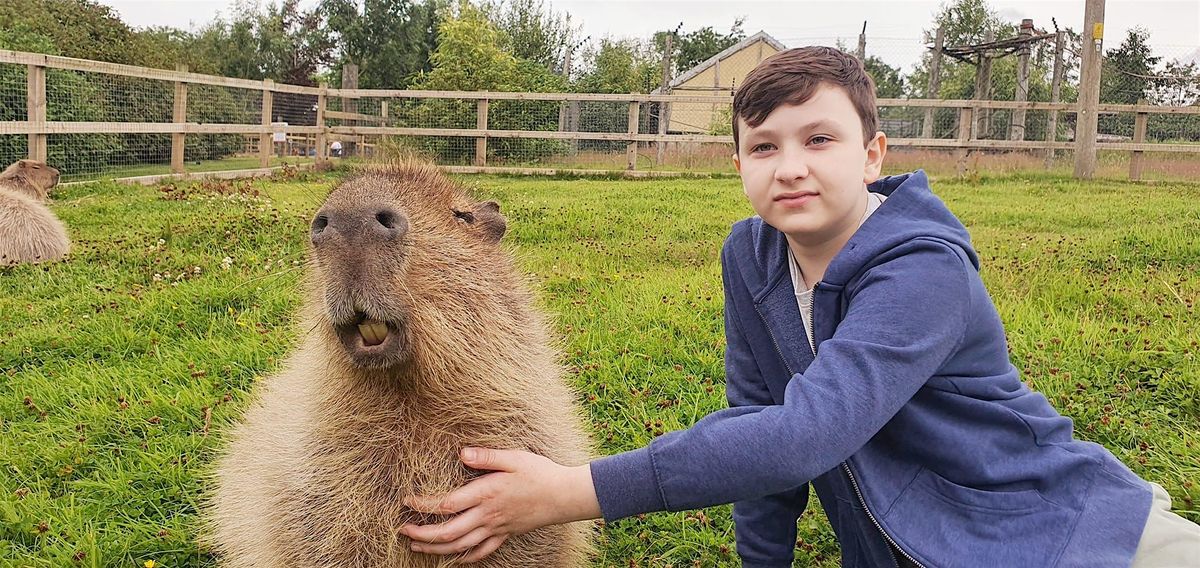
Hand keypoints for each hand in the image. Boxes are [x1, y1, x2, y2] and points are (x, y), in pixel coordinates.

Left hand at [399, 447, 600, 562]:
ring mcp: (496, 528)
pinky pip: (482, 552)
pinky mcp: (505, 534)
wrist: (563, 495)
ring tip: (417, 546)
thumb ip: (486, 456)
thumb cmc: (539, 472)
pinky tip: (454, 559)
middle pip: (448, 532)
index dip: (423, 505)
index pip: (447, 504)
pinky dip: (465, 558)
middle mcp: (487, 515)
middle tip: (403, 530)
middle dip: (422, 534)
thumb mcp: (513, 457)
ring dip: (436, 548)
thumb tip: (462, 452)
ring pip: (460, 546)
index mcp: (486, 494)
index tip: (407, 501)